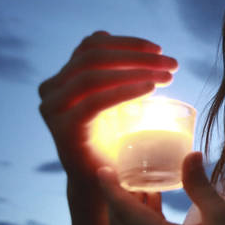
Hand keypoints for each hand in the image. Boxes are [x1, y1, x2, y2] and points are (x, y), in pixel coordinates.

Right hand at [38, 32, 176, 182]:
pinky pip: (94, 103)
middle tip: (172, 64)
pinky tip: (150, 89)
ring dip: (135, 70)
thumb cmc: (116, 139)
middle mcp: (52, 90)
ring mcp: (53, 109)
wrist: (104, 184)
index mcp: (64, 78)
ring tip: (167, 77)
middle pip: (94, 57)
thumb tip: (123, 41)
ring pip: (93, 76)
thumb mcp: (115, 100)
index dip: (127, 43)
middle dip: (137, 56)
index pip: (93, 46)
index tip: (160, 50)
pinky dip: (124, 91)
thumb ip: (114, 72)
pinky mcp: (63, 130)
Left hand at [97, 152, 224, 224]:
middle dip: (116, 201)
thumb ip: (198, 184)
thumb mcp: (221, 212)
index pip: (126, 212)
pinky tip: (154, 209)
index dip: (112, 190)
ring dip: (128, 215)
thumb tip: (190, 154)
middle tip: (122, 174)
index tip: (103, 169)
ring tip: (140, 187)